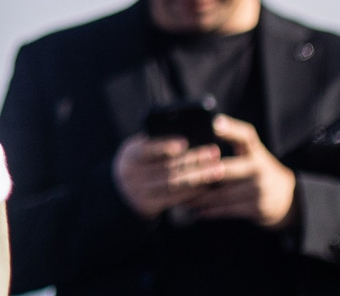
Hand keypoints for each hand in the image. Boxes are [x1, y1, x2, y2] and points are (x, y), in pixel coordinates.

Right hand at [112, 133, 226, 218]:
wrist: (121, 192)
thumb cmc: (140, 164)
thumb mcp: (140, 150)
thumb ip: (157, 143)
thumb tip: (189, 134)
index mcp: (130, 154)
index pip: (147, 149)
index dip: (165, 145)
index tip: (185, 141)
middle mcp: (131, 173)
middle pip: (167, 166)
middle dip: (193, 159)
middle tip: (214, 153)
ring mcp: (139, 191)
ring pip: (174, 183)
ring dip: (199, 176)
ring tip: (217, 169)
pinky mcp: (148, 205)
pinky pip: (174, 198)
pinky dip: (193, 192)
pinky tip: (207, 185)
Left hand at [183, 116, 298, 227]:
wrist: (288, 200)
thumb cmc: (256, 171)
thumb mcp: (251, 155)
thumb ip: (231, 145)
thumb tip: (197, 140)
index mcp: (256, 151)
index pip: (246, 135)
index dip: (231, 128)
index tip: (215, 122)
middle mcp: (260, 168)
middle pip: (222, 169)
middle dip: (196, 174)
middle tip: (173, 175)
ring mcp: (260, 190)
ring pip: (221, 193)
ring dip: (197, 196)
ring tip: (177, 195)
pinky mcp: (258, 209)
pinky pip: (227, 210)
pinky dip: (208, 210)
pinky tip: (193, 210)